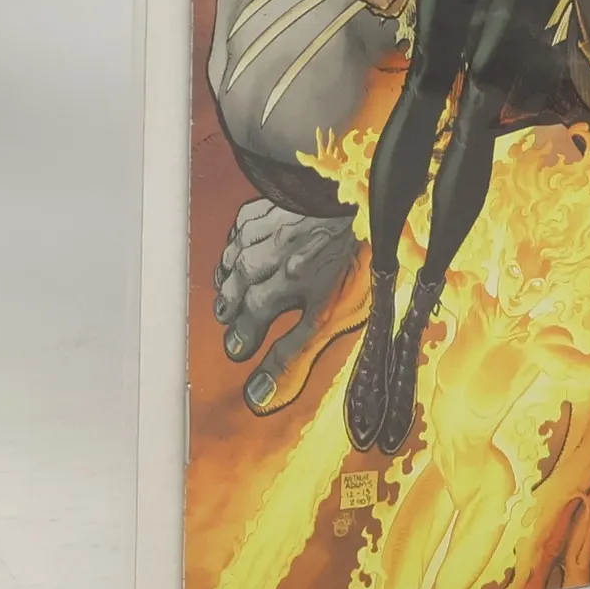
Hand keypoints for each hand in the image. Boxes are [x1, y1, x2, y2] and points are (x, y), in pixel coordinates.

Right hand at [213, 199, 361, 413]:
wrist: (360, 192)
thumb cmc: (353, 253)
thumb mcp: (329, 315)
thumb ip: (291, 355)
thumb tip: (257, 397)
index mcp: (282, 288)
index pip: (247, 324)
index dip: (242, 339)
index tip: (239, 350)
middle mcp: (266, 261)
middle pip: (236, 293)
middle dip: (232, 313)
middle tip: (231, 324)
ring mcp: (265, 231)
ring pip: (233, 264)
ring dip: (230, 282)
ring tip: (229, 296)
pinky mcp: (268, 206)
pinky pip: (240, 231)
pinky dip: (236, 246)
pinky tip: (238, 253)